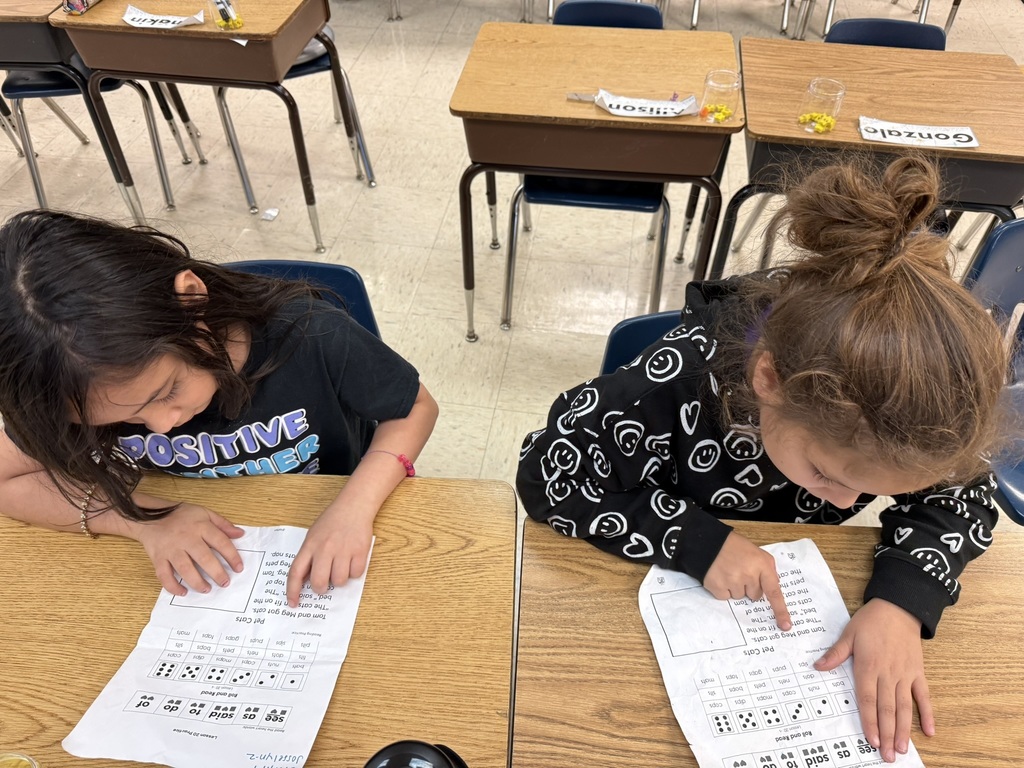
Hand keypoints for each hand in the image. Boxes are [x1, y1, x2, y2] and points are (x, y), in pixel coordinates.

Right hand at [131, 503, 244, 594]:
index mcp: (200, 527)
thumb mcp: (205, 513)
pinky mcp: (158, 558)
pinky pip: (164, 575)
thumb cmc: (181, 516)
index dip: (232, 556)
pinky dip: (172, 586)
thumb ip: (223, 524)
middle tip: (225, 583)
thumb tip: (240, 534)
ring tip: (207, 589)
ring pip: (185, 569)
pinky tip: (183, 592)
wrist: (150, 516)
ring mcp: (171, 549)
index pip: (220, 542)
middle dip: (216, 573)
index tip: (239, 568)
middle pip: (204, 558)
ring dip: (197, 582)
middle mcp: (186, 539)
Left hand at [286, 505, 372, 606]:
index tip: (293, 603)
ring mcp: (343, 550)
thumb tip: (306, 580)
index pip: (296, 572)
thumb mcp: (313, 535)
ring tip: (341, 566)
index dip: (292, 591)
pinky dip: (354, 572)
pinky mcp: (360, 551)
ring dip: (340, 579)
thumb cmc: (332, 521)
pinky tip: (352, 561)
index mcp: (310, 545)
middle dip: (321, 588)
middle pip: (319, 582)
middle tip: (324, 584)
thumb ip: (309, 556)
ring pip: (339, 581)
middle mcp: (325, 549)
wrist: (354, 505)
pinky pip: (356, 574)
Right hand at [703, 532, 791, 630]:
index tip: (785, 625)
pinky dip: (723, 589)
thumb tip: (772, 587)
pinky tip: (720, 576)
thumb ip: (767, 568)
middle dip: (749, 587)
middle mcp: (749, 574)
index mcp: (761, 564)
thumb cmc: (734, 546)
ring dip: (735, 587)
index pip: (774, 591)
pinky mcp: (718, 586)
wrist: (708, 541)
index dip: (780, 610)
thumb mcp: (756, 552)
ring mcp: (733, 581)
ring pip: (740, 597)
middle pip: (755, 596)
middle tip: (740, 571)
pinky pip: (725, 597)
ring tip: (728, 571)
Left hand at [815, 598, 933, 762]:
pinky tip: (930, 731)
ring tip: (903, 749)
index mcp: (868, 666)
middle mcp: (888, 674)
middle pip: (887, 708)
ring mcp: (905, 674)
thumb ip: (835, 654)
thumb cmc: (871, 621)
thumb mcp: (849, 634)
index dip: (869, 721)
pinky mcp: (918, 672)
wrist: (898, 607)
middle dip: (887, 733)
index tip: (871, 740)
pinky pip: (923, 696)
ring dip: (904, 729)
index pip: (867, 699)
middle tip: (888, 756)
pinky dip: (928, 713)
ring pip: (905, 706)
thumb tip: (817, 666)